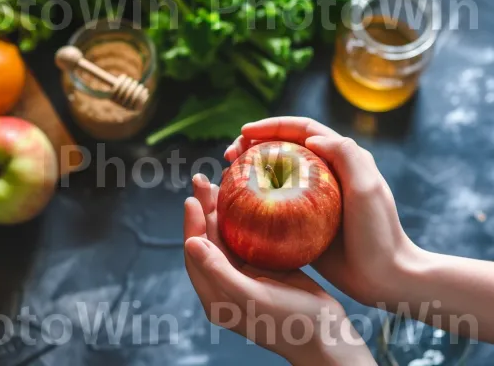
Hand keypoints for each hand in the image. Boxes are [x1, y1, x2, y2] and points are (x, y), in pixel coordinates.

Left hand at [184, 174, 375, 365]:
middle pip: (207, 241)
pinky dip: (244, 218)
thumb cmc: (290, 321)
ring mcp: (244, 275)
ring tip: (219, 184)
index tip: (192, 199)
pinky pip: (247, 238)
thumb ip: (219, 272)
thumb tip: (190, 243)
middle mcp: (225, 283)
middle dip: (204, 211)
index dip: (191, 225)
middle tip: (202, 181)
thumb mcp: (252, 297)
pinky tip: (248, 200)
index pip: (195, 254)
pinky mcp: (263, 268)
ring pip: (226, 236)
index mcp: (215, 295)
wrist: (328, 335)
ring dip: (221, 211)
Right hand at [224, 117, 420, 305]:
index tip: (244, 132)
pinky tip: (236, 207)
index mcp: (341, 158)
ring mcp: (313, 198)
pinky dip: (254, 200)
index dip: (272, 125)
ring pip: (274, 174)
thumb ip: (345, 155)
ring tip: (227, 177)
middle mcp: (325, 173)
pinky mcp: (304, 221)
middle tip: (229, 155)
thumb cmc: (379, 233)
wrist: (385, 277)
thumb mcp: (367, 189)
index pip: (302, 130)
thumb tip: (311, 139)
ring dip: (250, 170)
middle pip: (283, 148)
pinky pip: (274, 204)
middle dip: (253, 144)